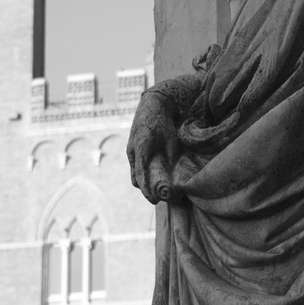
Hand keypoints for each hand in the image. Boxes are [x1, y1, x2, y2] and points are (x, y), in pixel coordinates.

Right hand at [126, 88, 182, 203]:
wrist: (152, 104)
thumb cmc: (162, 121)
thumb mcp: (170, 138)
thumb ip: (170, 155)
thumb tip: (173, 172)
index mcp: (140, 148)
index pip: (140, 174)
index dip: (146, 189)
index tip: (154, 200)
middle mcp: (132, 151)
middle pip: (136, 178)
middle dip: (145, 189)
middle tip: (159, 198)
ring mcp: (131, 150)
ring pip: (135, 173)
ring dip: (143, 182)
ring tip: (157, 190)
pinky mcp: (132, 149)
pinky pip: (136, 166)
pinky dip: (142, 174)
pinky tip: (153, 177)